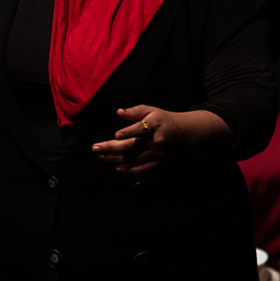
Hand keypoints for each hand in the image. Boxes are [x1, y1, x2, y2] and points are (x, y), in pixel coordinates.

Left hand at [92, 105, 232, 173]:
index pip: (140, 130)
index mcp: (155, 125)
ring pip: (134, 159)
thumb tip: (119, 112)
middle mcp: (156, 141)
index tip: (116, 135)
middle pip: (132, 146)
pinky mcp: (158, 164)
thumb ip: (135, 111)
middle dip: (112, 148)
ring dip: (115, 159)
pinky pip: (142, 169)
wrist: (184, 134)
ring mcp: (157, 155)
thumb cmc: (163, 120)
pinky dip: (129, 170)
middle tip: (95, 148)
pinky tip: (116, 167)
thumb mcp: (151, 110)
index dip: (128, 133)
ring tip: (100, 157)